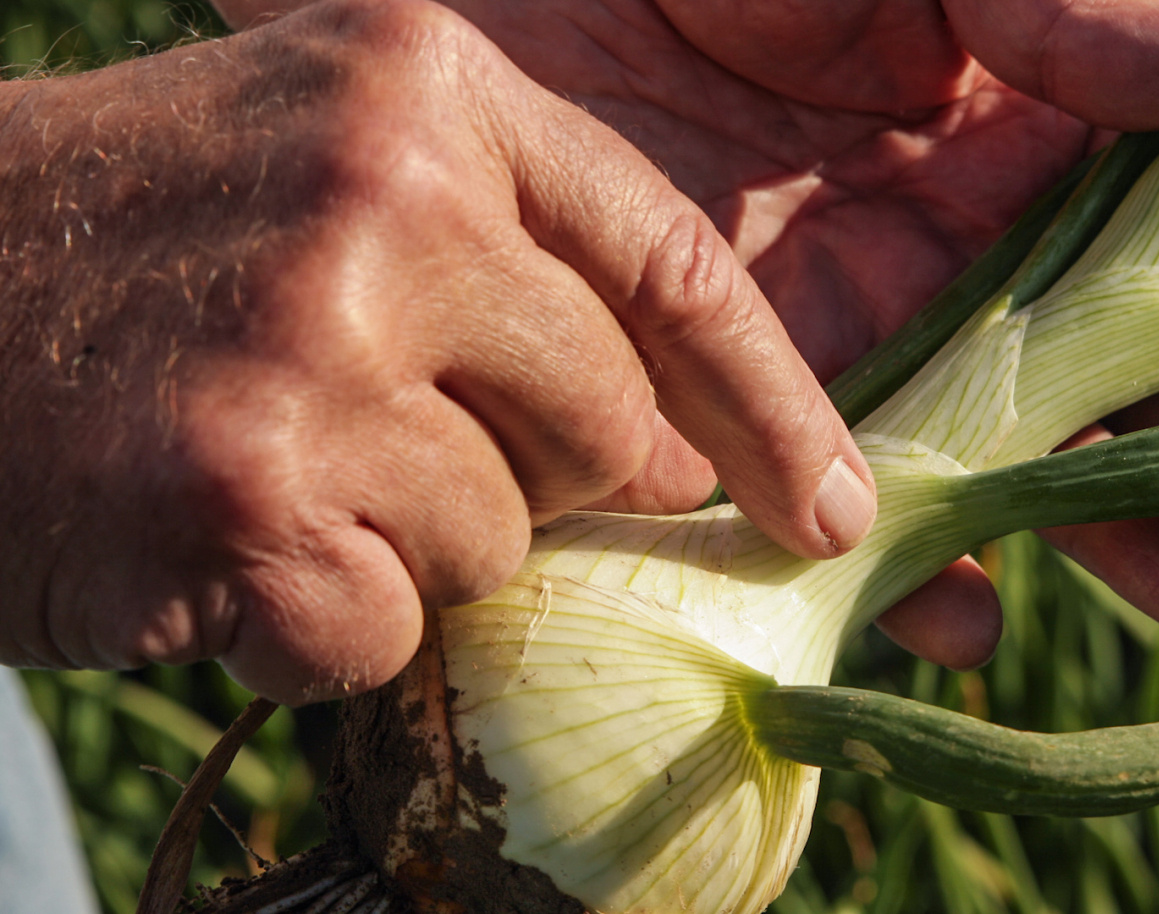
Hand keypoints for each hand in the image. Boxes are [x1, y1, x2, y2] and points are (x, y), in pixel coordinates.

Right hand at [0, 0, 876, 703]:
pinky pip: (385, 629)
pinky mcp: (241, 491)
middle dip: (536, 478)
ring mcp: (310, 337)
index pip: (678, 263)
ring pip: (501, 540)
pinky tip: (207, 542)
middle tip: (385, 446)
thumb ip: (517, 276)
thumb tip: (689, 447)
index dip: (777, 404)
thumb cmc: (128, 248)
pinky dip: (311, 622)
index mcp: (425, 84)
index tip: (833, 509)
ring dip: (402, 545)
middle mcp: (384, 188)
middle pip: (610, 425)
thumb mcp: (329, 171)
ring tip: (261, 467)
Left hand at [382, 0, 1158, 662]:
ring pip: (1007, 462)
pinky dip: (898, 574)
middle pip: (1115, 376)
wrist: (485, 5)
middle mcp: (949, 256)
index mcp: (1008, 139)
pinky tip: (965, 618)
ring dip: (1108, 532)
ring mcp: (854, 343)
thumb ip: (1061, 13)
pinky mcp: (741, 412)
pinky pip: (836, 513)